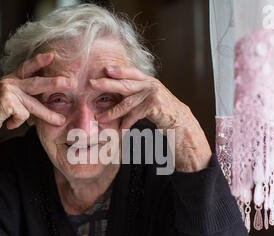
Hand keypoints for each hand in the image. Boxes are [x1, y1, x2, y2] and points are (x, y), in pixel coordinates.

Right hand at [0, 53, 69, 161]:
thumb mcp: (9, 100)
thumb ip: (24, 97)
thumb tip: (46, 101)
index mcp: (11, 80)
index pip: (27, 67)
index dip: (39, 60)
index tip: (52, 55)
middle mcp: (9, 82)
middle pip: (36, 83)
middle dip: (54, 83)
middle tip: (70, 83)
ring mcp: (7, 91)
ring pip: (34, 104)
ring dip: (48, 114)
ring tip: (60, 121)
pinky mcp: (6, 102)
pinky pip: (23, 115)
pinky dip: (18, 122)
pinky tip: (9, 123)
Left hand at [90, 65, 211, 171]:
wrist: (180, 123)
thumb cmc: (161, 113)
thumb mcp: (148, 100)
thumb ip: (135, 95)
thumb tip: (113, 98)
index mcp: (148, 81)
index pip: (131, 72)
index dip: (119, 69)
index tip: (105, 69)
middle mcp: (151, 85)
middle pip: (125, 84)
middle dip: (107, 83)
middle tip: (92, 84)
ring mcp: (153, 94)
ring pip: (127, 103)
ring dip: (112, 112)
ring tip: (100, 118)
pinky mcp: (155, 106)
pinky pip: (135, 114)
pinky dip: (126, 122)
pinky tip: (121, 129)